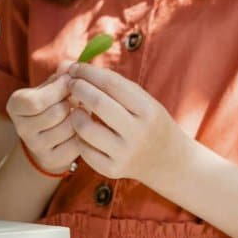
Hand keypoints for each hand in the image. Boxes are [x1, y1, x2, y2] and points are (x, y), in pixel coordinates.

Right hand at [5, 66, 80, 175]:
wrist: (48, 137)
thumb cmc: (52, 104)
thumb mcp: (51, 86)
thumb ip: (61, 74)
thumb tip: (71, 66)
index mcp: (16, 105)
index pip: (35, 101)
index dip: (58, 89)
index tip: (70, 81)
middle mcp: (21, 128)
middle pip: (56, 113)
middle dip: (73, 102)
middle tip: (78, 97)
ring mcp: (36, 146)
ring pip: (69, 128)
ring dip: (81, 117)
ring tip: (80, 111)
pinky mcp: (52, 159)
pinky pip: (76, 144)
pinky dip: (84, 133)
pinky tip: (81, 127)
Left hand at [67, 63, 190, 185]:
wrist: (167, 160)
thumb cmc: (149, 122)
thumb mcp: (144, 101)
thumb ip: (117, 86)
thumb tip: (82, 69)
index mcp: (148, 110)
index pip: (112, 84)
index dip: (89, 72)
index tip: (76, 67)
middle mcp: (137, 132)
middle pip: (97, 103)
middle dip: (78, 88)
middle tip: (70, 83)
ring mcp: (124, 153)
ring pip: (85, 128)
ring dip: (74, 114)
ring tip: (75, 108)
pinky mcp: (112, 170)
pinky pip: (84, 150)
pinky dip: (78, 136)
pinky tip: (82, 130)